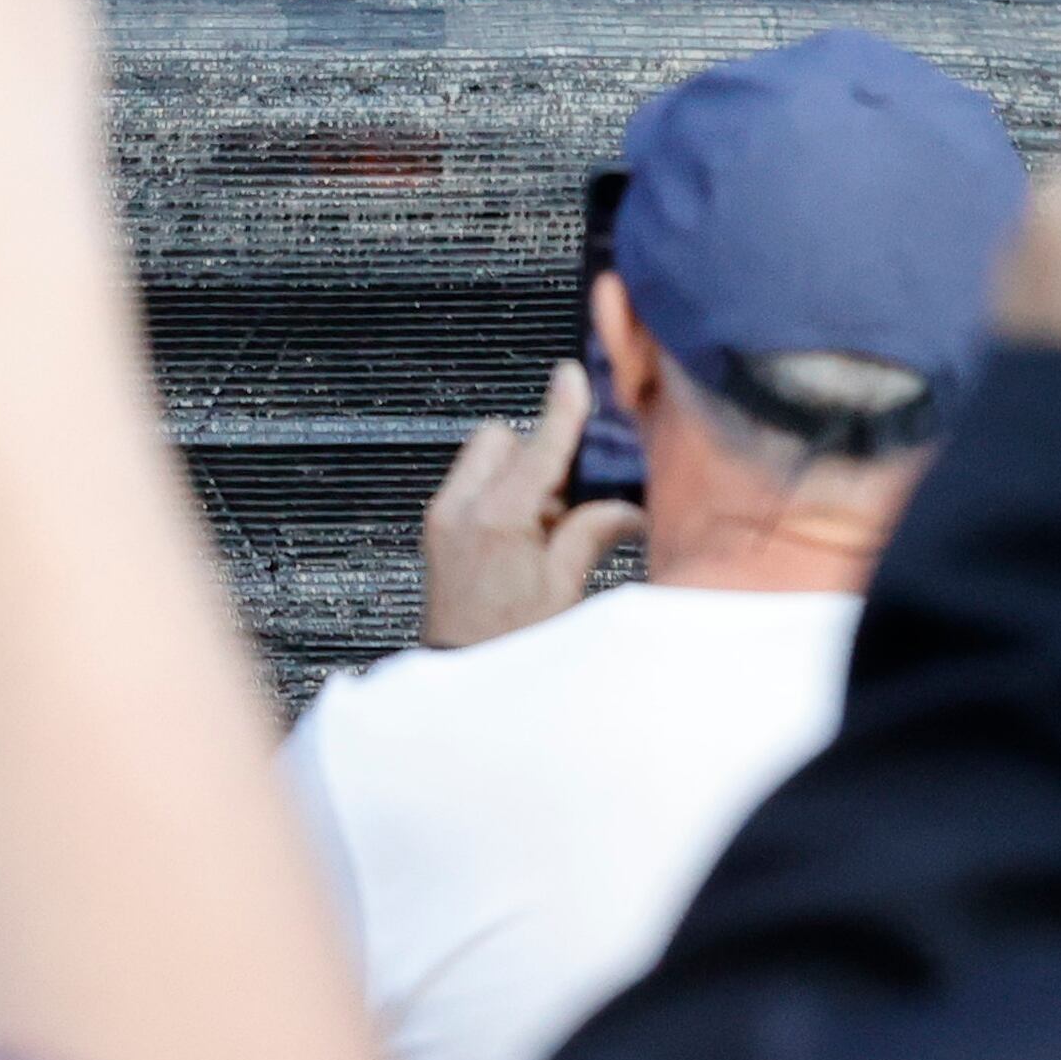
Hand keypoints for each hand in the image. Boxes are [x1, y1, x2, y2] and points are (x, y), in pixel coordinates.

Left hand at [418, 360, 644, 647]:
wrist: (464, 683)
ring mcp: (442, 518)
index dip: (562, 410)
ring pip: (484, 458)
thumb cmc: (512, 646)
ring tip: (546, 521)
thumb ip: (591, 531)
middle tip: (567, 492)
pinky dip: (501, 492)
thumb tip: (624, 504)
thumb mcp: (565, 587)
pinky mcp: (436, 530)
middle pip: (501, 438)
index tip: (572, 377)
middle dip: (536, 451)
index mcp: (498, 519)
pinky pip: (472, 485)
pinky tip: (526, 531)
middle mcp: (460, 509)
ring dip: (519, 473)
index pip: (539, 447)